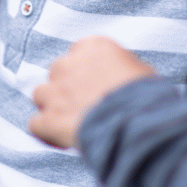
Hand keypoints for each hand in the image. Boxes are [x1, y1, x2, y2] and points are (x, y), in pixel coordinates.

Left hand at [30, 35, 154, 149]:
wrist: (142, 125)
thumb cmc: (150, 99)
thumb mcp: (142, 71)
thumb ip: (120, 68)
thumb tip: (117, 77)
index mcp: (95, 47)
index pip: (78, 52)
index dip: (84, 71)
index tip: (94, 86)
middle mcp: (70, 64)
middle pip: (58, 71)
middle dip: (67, 88)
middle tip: (85, 106)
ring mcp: (57, 91)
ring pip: (40, 94)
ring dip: (51, 107)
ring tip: (71, 123)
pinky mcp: (50, 118)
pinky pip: (35, 124)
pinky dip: (46, 132)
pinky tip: (61, 139)